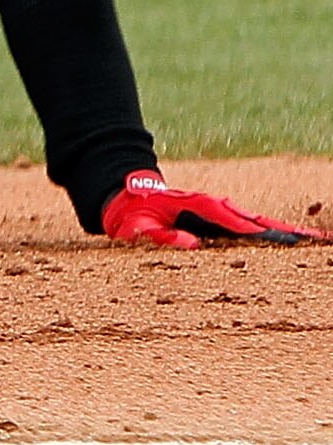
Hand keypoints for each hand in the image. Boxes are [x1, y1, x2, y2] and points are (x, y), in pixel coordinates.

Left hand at [101, 170, 325, 248]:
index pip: (236, 224)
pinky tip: (295, 241)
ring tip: (316, 241)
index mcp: (200, 208)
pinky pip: (254, 228)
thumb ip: (161, 237)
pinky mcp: (223, 220)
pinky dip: (276, 233)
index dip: (260, 234)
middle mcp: (218, 208)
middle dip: (287, 234)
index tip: (286, 244)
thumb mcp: (138, 230)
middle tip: (318, 243)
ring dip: (288, 233)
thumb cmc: (133, 217)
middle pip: (259, 223)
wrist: (130, 199)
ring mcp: (222, 213)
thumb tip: (192, 246)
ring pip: (261, 224)